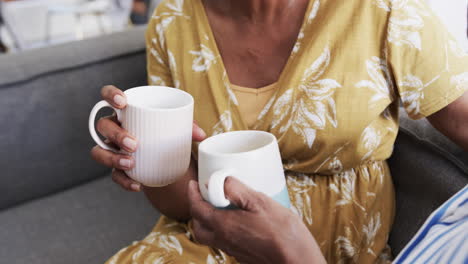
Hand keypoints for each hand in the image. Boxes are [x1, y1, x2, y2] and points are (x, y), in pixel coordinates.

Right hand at [90, 85, 205, 191]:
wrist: (167, 160)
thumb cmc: (167, 134)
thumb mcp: (179, 127)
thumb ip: (189, 127)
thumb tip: (200, 134)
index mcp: (126, 111)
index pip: (108, 96)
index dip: (110, 95)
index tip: (123, 103)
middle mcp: (114, 128)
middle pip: (103, 126)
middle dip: (116, 135)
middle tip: (134, 144)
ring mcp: (113, 148)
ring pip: (99, 151)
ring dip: (112, 158)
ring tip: (131, 164)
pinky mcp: (117, 168)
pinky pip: (114, 176)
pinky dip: (125, 181)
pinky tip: (138, 185)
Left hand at [188, 178, 325, 263]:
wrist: (297, 260)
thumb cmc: (282, 231)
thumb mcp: (260, 202)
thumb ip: (236, 190)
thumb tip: (220, 180)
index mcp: (223, 225)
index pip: (197, 209)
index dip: (192, 194)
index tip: (193, 184)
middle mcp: (224, 240)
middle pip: (198, 227)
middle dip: (196, 211)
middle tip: (204, 196)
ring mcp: (233, 250)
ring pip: (209, 237)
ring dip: (207, 222)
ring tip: (219, 208)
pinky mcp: (243, 255)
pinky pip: (224, 242)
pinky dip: (221, 231)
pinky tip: (237, 222)